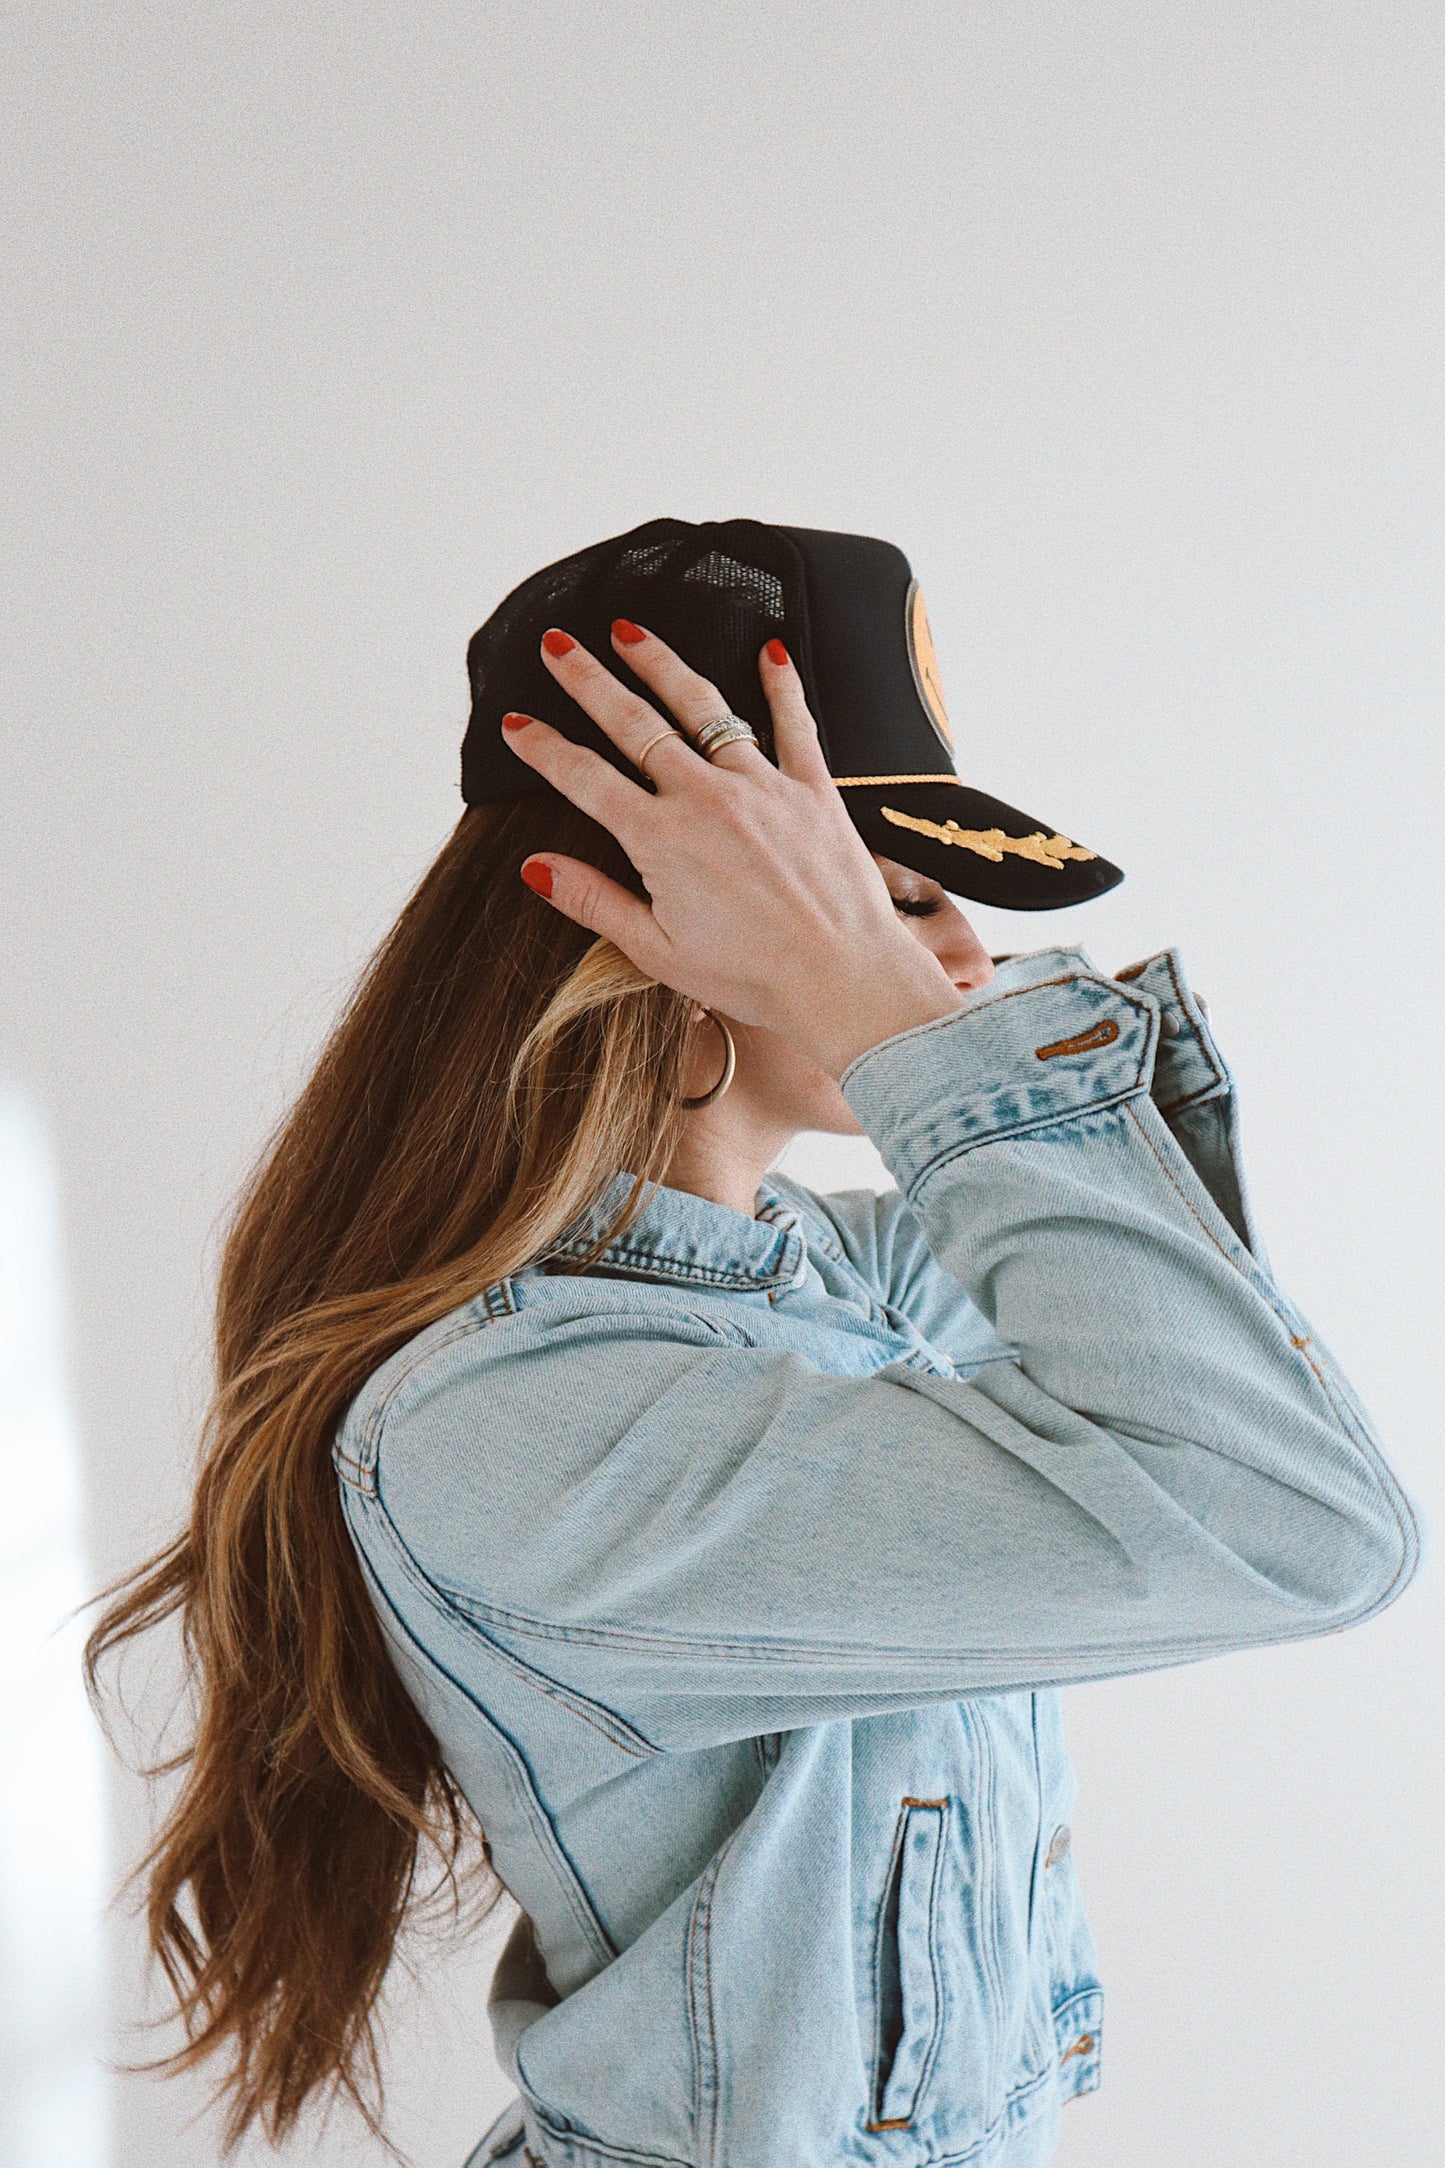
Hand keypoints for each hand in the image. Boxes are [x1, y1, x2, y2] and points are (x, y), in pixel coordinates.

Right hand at [498, 623, 965, 1077]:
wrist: (843, 979)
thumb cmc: (752, 977)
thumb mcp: (656, 949)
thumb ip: (593, 901)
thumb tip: (534, 867)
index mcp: (660, 840)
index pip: (585, 779)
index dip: (544, 749)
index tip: (514, 724)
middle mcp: (706, 798)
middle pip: (634, 723)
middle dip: (589, 680)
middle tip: (558, 644)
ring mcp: (761, 786)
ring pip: (703, 707)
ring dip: (662, 664)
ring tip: (630, 633)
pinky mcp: (813, 789)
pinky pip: (794, 722)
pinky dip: (781, 683)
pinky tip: (769, 650)